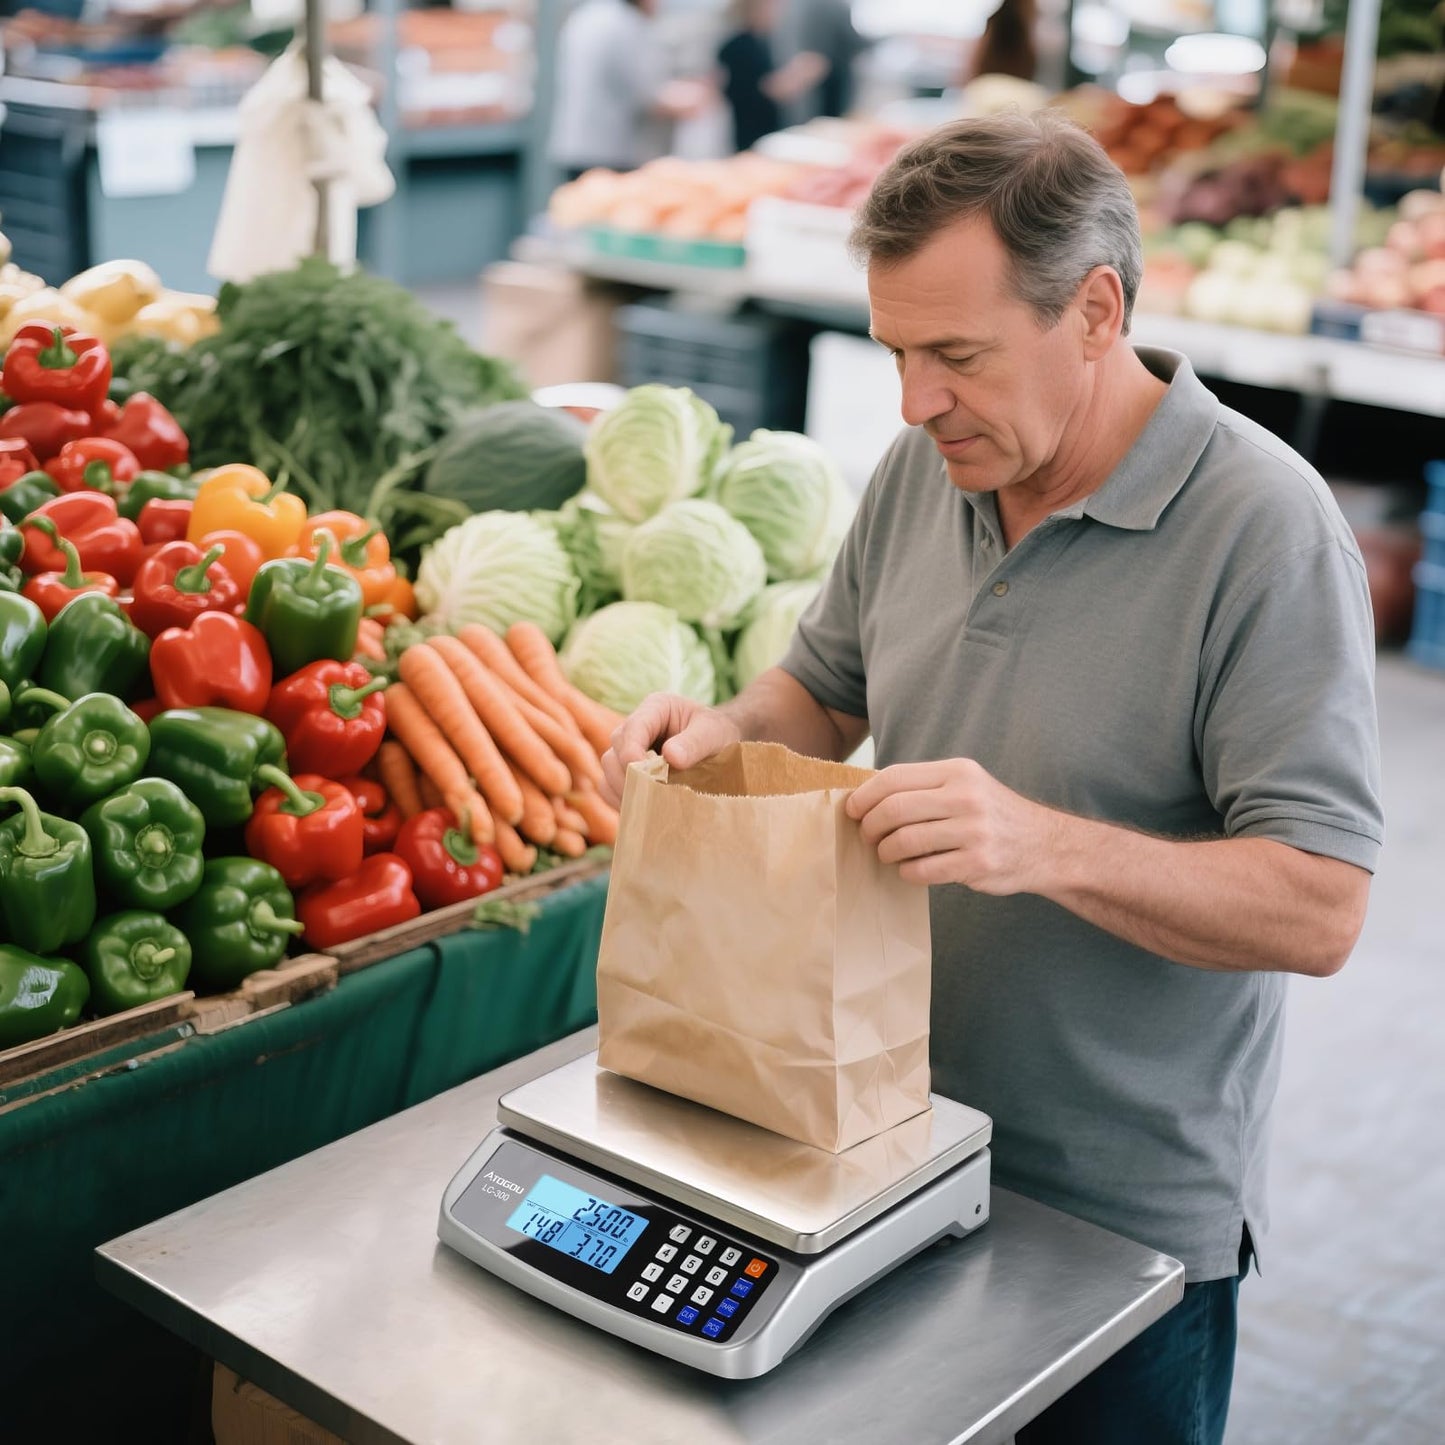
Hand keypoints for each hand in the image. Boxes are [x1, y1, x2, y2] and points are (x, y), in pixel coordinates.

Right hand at [600, 693, 741, 806]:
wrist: (720, 747)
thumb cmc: (718, 734)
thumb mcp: (714, 733)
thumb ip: (695, 743)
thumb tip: (671, 757)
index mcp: (656, 708)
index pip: (633, 728)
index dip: (632, 752)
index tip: (645, 775)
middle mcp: (636, 726)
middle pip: (614, 751)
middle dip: (629, 776)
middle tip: (652, 797)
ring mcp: (628, 749)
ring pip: (608, 770)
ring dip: (624, 791)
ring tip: (649, 807)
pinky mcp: (625, 771)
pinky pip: (609, 787)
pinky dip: (622, 800)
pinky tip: (643, 810)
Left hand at [845, 759, 1056, 893]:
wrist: (1045, 845)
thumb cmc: (992, 815)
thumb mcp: (966, 786)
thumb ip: (924, 787)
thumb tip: (867, 796)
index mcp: (958, 772)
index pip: (895, 777)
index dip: (865, 795)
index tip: (853, 810)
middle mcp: (966, 796)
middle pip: (893, 809)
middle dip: (870, 826)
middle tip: (867, 837)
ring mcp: (974, 831)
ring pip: (904, 841)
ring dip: (886, 852)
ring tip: (888, 854)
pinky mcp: (977, 863)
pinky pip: (923, 870)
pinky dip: (907, 872)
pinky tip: (910, 870)